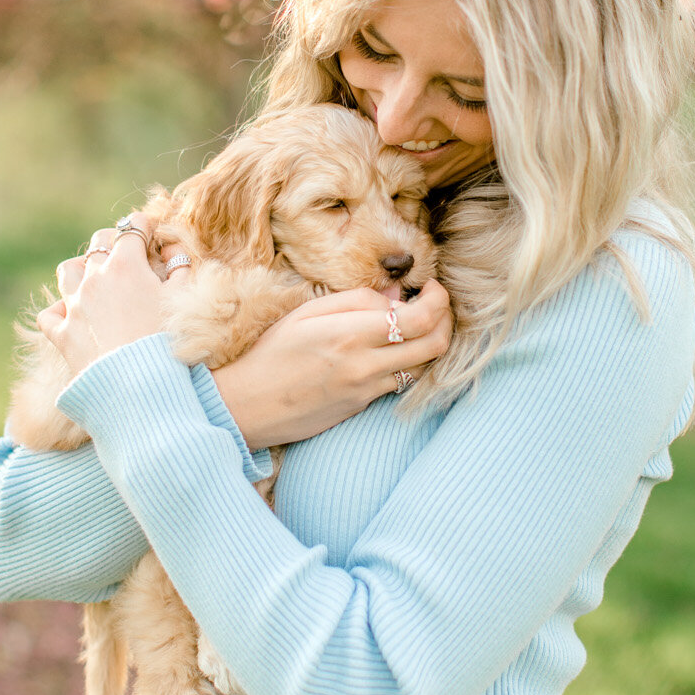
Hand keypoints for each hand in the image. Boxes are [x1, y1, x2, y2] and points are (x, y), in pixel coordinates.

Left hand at [36, 212, 168, 378]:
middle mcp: (94, 279)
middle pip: (98, 243)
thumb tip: (171, 249)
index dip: (145, 227)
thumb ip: (180, 266)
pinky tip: (71, 315)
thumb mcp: (183, 298)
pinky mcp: (61, 334)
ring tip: (94, 278)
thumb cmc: (168, 342)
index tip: (152, 234)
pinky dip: (59, 311)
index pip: (132, 228)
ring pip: (68, 270)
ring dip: (81, 269)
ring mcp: (74, 306)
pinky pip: (50, 314)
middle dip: (113, 241)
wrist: (139, 387)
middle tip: (127, 254)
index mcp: (126, 265)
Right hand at [211, 280, 452, 449]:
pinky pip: (401, 381)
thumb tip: (395, 295)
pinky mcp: (363, 406)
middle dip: (446, 320)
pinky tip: (396, 348)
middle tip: (436, 305)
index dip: (438, 300)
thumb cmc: (271, 353)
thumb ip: (357, 300)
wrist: (248, 406)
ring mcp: (367, 390)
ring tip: (417, 324)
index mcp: (351, 334)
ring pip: (424, 366)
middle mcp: (366, 365)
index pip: (420, 318)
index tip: (432, 288)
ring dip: (430, 342)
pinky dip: (409, 362)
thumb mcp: (307, 313)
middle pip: (435, 345)